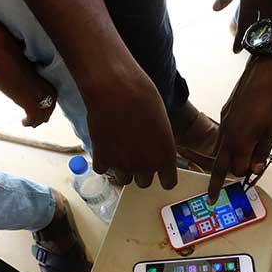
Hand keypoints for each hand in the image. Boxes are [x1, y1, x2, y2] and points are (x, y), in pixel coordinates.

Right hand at [0, 15, 56, 127]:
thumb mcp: (8, 45)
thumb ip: (14, 53)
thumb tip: (5, 51)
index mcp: (40, 61)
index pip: (49, 80)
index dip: (46, 90)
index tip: (39, 97)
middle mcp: (42, 75)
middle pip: (52, 95)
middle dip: (46, 106)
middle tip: (39, 115)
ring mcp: (36, 87)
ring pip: (46, 108)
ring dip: (40, 117)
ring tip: (32, 122)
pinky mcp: (27, 98)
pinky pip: (35, 115)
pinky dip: (32, 121)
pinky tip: (24, 123)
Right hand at [86, 70, 177, 189]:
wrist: (116, 89)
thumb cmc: (143, 97)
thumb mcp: (162, 122)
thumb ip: (159, 143)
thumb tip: (151, 149)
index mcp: (165, 157)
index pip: (169, 183)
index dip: (163, 176)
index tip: (159, 170)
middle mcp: (146, 165)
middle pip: (144, 182)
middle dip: (141, 170)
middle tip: (135, 152)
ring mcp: (123, 165)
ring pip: (124, 179)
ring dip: (122, 168)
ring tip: (119, 147)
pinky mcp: (102, 159)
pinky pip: (102, 170)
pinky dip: (102, 160)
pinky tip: (104, 145)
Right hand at [208, 56, 271, 201]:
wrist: (265, 73)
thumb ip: (262, 152)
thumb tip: (255, 168)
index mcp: (241, 142)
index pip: (238, 169)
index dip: (247, 173)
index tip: (255, 172)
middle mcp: (228, 135)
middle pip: (219, 166)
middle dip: (216, 183)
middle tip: (212, 197)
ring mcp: (224, 124)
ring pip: (219, 151)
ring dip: (223, 162)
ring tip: (228, 169)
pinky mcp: (225, 115)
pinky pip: (222, 136)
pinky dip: (227, 145)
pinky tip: (237, 142)